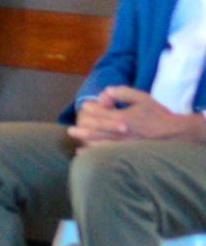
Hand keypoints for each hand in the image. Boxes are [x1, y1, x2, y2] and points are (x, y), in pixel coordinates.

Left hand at [71, 88, 204, 144]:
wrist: (175, 133)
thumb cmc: (158, 114)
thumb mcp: (142, 98)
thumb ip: (122, 92)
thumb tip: (105, 92)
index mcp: (122, 117)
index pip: (99, 112)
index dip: (90, 108)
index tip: (86, 106)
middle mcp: (120, 131)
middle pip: (95, 129)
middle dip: (81, 128)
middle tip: (70, 130)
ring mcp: (123, 143)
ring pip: (99, 143)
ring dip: (85, 141)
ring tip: (76, 142)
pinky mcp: (127, 152)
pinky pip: (107, 153)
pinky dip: (95, 153)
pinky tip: (85, 153)